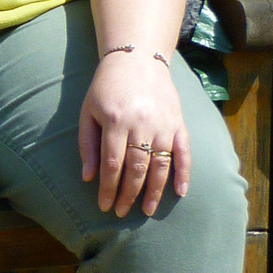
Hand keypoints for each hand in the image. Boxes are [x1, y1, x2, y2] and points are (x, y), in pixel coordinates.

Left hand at [78, 52, 190, 217]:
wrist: (137, 59)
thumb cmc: (107, 87)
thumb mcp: (88, 111)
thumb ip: (88, 144)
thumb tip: (89, 177)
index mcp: (115, 121)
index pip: (113, 164)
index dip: (109, 188)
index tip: (105, 206)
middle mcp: (141, 124)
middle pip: (137, 168)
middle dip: (128, 194)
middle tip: (122, 213)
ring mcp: (163, 124)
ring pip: (161, 165)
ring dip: (155, 191)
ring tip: (147, 210)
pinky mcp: (178, 122)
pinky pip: (184, 152)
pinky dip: (184, 173)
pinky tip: (180, 192)